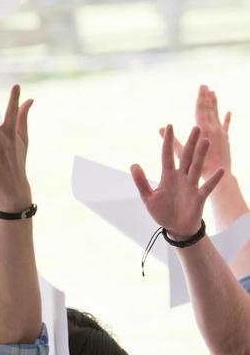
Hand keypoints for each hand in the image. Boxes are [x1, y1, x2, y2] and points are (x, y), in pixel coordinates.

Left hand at [131, 125, 223, 240]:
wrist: (175, 228)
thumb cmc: (162, 211)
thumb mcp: (148, 197)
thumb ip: (141, 182)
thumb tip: (134, 164)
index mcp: (168, 176)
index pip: (167, 155)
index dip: (168, 142)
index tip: (169, 126)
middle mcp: (181, 177)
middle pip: (186, 157)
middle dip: (190, 143)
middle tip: (196, 127)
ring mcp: (191, 186)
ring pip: (196, 167)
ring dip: (201, 155)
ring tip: (205, 141)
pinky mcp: (199, 197)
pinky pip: (207, 187)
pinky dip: (213, 179)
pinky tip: (220, 170)